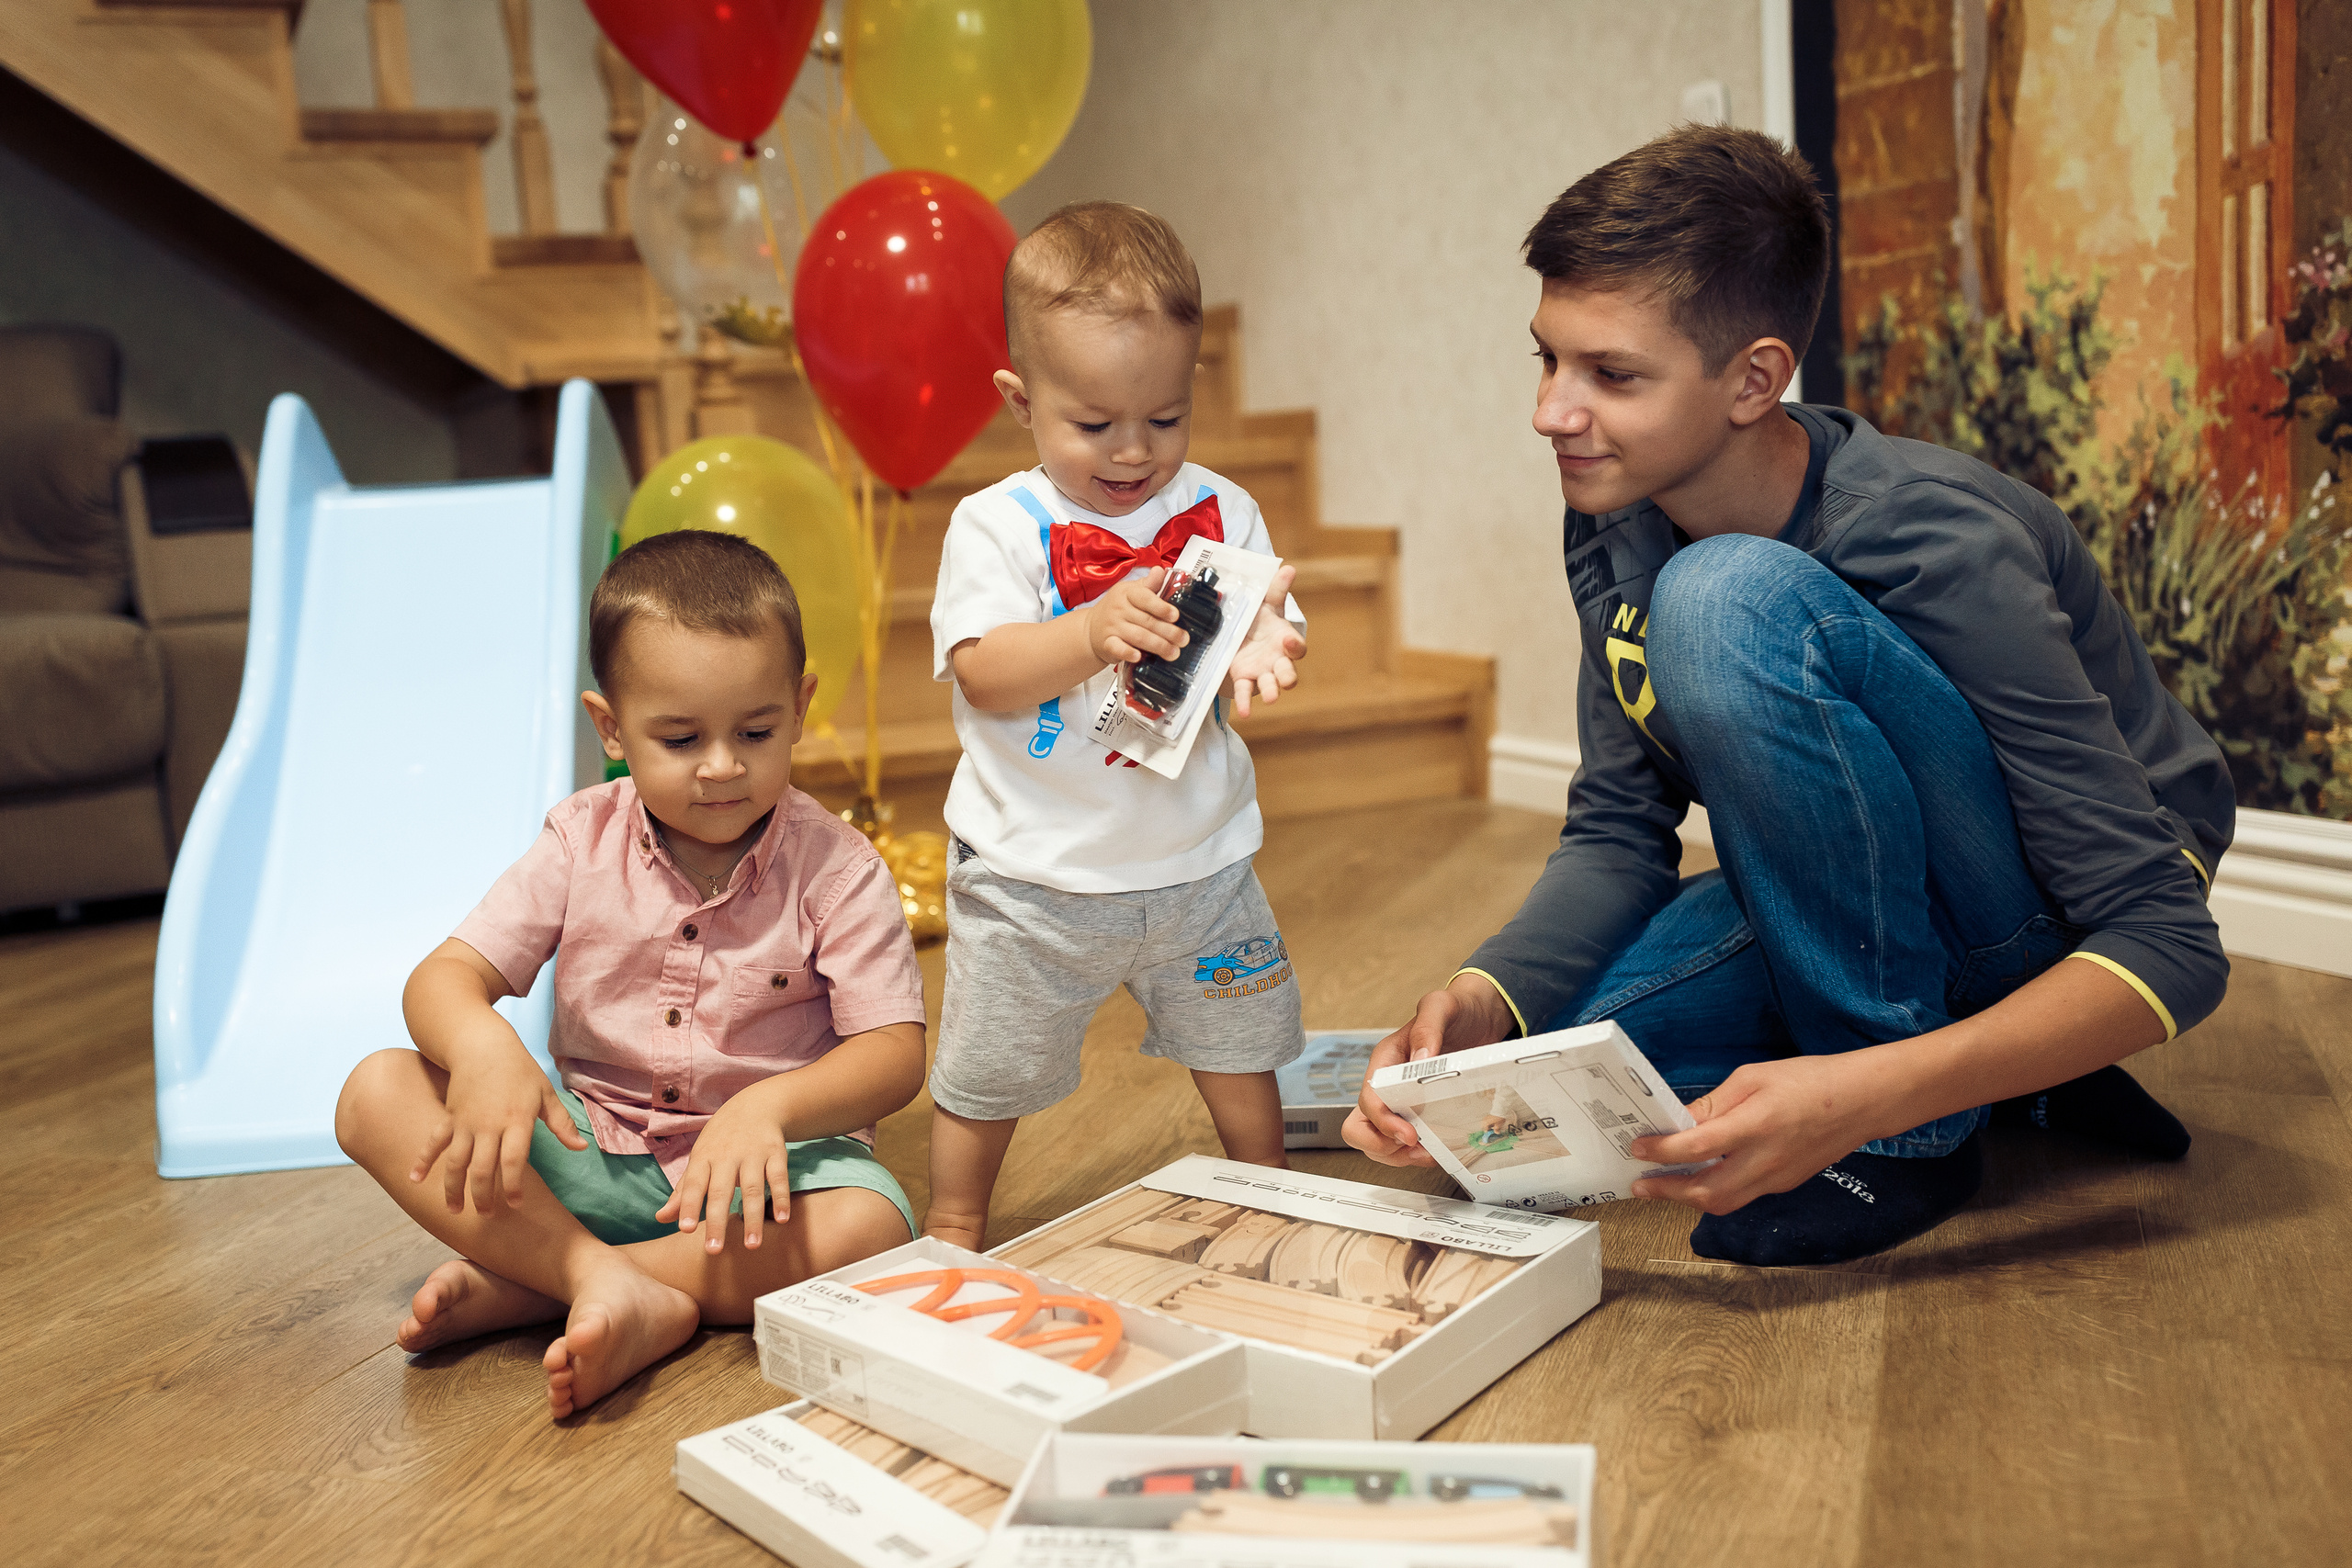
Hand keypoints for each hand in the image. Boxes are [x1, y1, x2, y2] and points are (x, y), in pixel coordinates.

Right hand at [412, 1037, 585, 1215]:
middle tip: (487, 1215)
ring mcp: (465, 1123)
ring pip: (456, 1161)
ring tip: (454, 1210)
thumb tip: (580, 1148)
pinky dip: (423, 1160)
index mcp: (516, 1121)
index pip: (513, 1160)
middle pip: (482, 1168)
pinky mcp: (449, 1118)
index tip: (516, 1204)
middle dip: (482, 1195)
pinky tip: (413, 1180)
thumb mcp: (546, 1093)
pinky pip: (434, 1142)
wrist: (483, 1046)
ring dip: (452, 1187)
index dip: (513, 1185)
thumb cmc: (520, 1071)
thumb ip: (561, 1124)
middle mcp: (488, 1125)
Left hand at [657, 1078, 792, 1251]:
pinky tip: (782, 1220)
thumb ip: (682, 1192)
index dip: (688, 1206)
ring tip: (752, 1245)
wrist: (755, 1105)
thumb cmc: (720, 1140)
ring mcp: (753, 1154)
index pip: (693, 1185)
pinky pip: (779, 1178)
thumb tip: (660, 1218)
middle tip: (713, 1250)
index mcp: (704, 1158)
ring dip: (753, 1217)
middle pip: (721, 1191)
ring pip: (752, 1188)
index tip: (685, 1230)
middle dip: (717, 1221)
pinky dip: (781, 1198)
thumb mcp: (699, 1160)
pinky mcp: (776, 1153)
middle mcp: (727, 1156)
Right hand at [1084, 570, 1185, 665]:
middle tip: (1183, 639)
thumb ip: (1148, 584)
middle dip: (1168, 632)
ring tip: (1173, 652)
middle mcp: (1118, 609)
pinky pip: (1117, 648)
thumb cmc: (1117, 608)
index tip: (1175, 615)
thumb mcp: (1131, 591)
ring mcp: (1112, 626)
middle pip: (1147, 621)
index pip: (1145, 598)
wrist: (1091, 627)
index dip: (1161, 607)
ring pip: (1138, 636)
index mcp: (1126, 593)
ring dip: (1158, 646)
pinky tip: (1138, 657)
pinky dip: (1128, 653)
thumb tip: (1160, 571)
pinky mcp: (1107, 643)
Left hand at [1227, 565, 1304, 717]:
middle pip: (1289, 673)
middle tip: (1285, 679)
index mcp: (1285, 641)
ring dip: (1272, 692)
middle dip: (1288, 677)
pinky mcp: (1245, 679)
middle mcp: (1277, 660)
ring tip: (1271, 698)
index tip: (1286, 641)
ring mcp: (1262, 672)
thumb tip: (1288, 567)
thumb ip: (1276, 589)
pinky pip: (1247, 693)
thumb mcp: (1265, 603)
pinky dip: (1246, 704)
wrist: (1239, 632)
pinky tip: (1244, 713)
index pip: (1297, 647)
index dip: (1295, 646)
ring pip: (1271, 686)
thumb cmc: (1258, 618)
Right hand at [1341, 974, 1518, 1165]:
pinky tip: (1437, 1150)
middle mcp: (1386, 1086)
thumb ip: (1427, 1028)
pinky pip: (1403, 1145)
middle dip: (1380, 1146)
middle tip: (1413, 1148)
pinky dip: (1415, 1156)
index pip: (1369, 1099)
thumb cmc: (1455, 1010)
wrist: (1479, 1017)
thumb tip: (1421, 1061)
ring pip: (1377, 1143)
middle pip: (1359, 1128)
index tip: (1408, 1134)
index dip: (1382, 1122)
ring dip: (1398, 1157)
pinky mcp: (1418, 1114)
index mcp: (1385, 1061)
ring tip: (1428, 1153)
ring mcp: (1400, 1102)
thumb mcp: (1440, 1007)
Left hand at [1626, 1052, 1893, 1213]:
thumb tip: (1678, 1122)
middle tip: (1640, 1184)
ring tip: (1663, 1186)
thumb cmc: (1808, 1080)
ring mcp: (1777, 1179)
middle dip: (1667, 1192)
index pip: (1696, 1149)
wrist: (1862, 1102)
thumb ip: (1714, 1104)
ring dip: (1688, 1199)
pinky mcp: (1784, 1185)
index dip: (1661, 1151)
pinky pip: (1742, 1196)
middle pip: (1706, 1193)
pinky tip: (1699, 1177)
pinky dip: (1714, 1192)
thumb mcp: (1753, 1078)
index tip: (1638, 1147)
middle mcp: (1765, 1161)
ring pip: (1723, 1203)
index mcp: (1755, 1126)